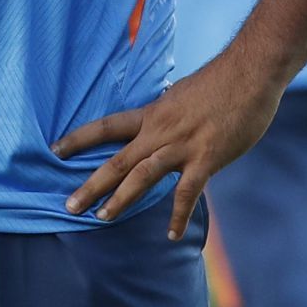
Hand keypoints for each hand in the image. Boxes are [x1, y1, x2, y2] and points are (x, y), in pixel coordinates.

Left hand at [53, 56, 282, 239]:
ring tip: (101, 218)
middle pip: (117, 160)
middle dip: (91, 184)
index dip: (80, 139)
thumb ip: (170, 109)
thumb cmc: (223, 79)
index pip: (107, 126)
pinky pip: (187, 193)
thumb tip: (163, 109)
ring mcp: (182, 146)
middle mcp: (161, 130)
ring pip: (142, 176)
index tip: (55, 150)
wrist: (250, 72)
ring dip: (120, 199)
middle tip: (68, 206)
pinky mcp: (206, 158)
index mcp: (154, 113)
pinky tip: (171, 235)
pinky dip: (178, 216)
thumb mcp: (184, 93)